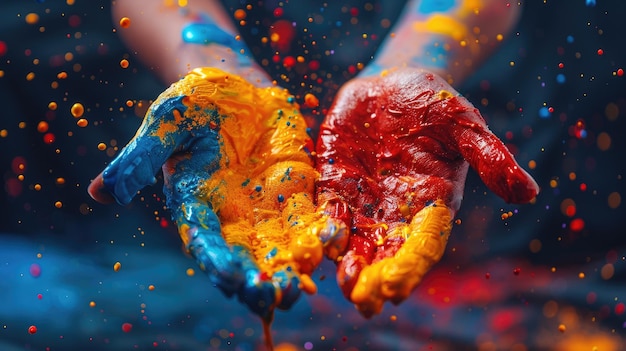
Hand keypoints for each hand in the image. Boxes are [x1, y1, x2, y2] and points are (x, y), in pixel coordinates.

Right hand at [88, 67, 345, 321]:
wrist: (234, 84)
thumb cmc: (193, 102)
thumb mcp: (164, 125)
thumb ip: (138, 160)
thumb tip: (99, 193)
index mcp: (198, 206)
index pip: (207, 243)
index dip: (219, 263)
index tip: (236, 279)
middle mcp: (233, 215)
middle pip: (247, 258)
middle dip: (260, 280)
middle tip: (276, 299)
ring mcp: (267, 206)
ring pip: (281, 247)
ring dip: (293, 268)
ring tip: (303, 286)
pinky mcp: (296, 190)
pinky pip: (311, 217)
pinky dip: (323, 231)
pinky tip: (335, 242)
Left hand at [315, 68, 538, 316]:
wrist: (394, 82)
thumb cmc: (435, 103)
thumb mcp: (465, 124)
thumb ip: (490, 157)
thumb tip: (529, 193)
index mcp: (431, 202)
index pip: (422, 243)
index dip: (410, 266)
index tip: (396, 288)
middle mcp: (395, 209)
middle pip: (384, 251)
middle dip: (373, 276)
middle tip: (363, 298)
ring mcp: (362, 198)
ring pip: (353, 238)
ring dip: (346, 260)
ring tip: (342, 280)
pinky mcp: (334, 182)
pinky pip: (326, 210)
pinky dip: (321, 227)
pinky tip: (314, 242)